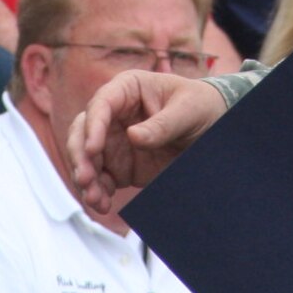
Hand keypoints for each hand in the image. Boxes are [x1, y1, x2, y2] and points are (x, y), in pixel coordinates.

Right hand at [68, 71, 225, 215]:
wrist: (212, 127)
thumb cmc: (200, 106)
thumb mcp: (188, 110)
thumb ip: (162, 124)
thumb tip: (132, 136)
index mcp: (128, 89)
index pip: (101, 104)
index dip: (93, 126)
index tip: (92, 149)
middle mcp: (114, 114)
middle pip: (82, 131)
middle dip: (79, 156)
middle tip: (85, 178)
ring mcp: (114, 141)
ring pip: (86, 158)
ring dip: (85, 179)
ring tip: (95, 199)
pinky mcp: (119, 165)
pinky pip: (100, 179)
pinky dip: (97, 191)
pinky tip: (102, 204)